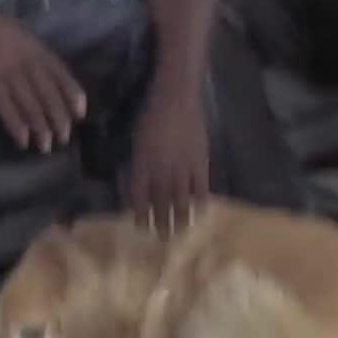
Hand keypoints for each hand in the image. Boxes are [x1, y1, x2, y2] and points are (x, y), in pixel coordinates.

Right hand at [0, 11, 86, 152]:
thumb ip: (36, 55)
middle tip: (64, 138)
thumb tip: (53, 77)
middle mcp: (27, 63)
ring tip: (45, 146)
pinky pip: (8, 110)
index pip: (62, 75)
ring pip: (31, 106)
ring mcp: (9, 74)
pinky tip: (23, 141)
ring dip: (41, 129)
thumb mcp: (21, 37)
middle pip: (49, 95)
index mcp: (37, 50)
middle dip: (59, 119)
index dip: (73, 96)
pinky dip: (17, 127)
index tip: (80, 114)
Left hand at [129, 92, 209, 235]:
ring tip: (181, 232)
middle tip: (162, 239)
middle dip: (160, 223)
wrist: (177, 98)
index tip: (141, 227)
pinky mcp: (200, 163)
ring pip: (180, 201)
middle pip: (160, 204)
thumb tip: (137, 185)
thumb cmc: (151, 116)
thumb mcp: (136, 142)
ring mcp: (182, 169)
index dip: (139, 214)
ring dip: (180, 219)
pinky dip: (200, 202)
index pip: (138, 197)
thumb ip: (138, 165)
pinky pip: (201, 189)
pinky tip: (200, 213)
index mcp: (142, 165)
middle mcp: (160, 172)